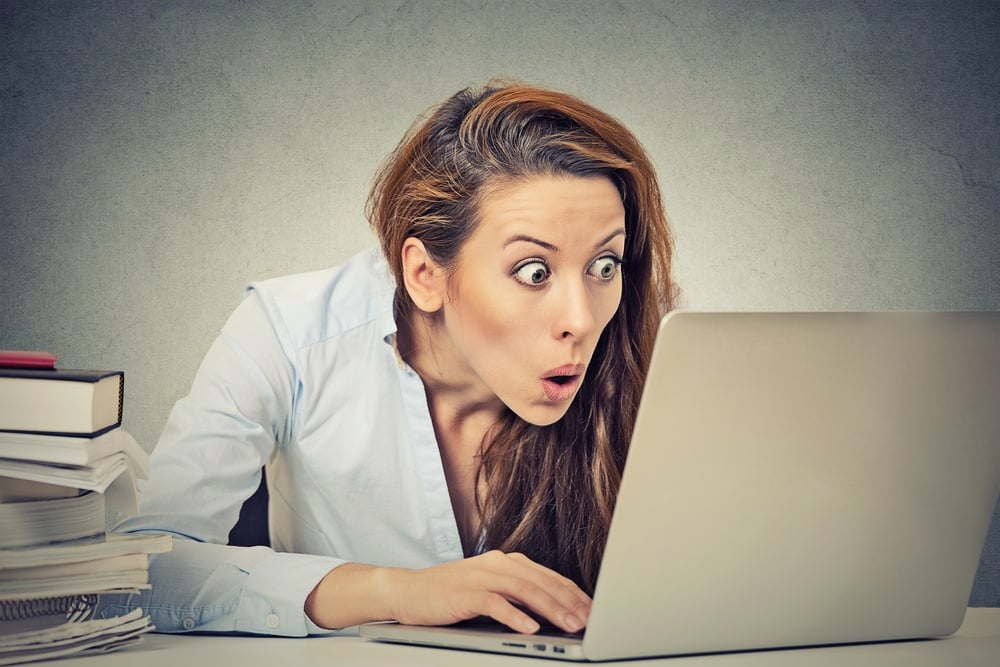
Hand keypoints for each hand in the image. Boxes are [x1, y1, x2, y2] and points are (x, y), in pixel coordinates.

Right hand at [305, 550, 590, 633]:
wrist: (406, 591)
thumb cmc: (448, 595)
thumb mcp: (487, 590)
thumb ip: (515, 595)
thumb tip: (551, 612)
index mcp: (505, 561)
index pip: (548, 576)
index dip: (572, 593)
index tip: (592, 609)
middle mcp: (496, 563)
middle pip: (541, 581)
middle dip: (569, 601)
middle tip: (589, 620)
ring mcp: (480, 576)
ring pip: (524, 590)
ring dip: (550, 608)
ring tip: (570, 624)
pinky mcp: (465, 592)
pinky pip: (495, 603)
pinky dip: (515, 616)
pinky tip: (531, 628)